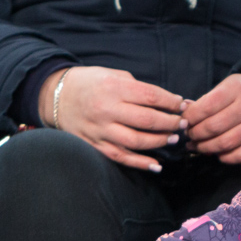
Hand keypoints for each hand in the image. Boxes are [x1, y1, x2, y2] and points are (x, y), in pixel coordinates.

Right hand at [39, 66, 184, 171]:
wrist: (57, 96)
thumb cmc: (92, 82)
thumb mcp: (114, 75)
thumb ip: (140, 88)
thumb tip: (170, 101)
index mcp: (114, 88)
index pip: (150, 96)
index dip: (171, 102)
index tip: (182, 105)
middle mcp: (107, 110)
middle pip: (147, 120)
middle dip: (170, 122)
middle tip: (183, 123)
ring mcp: (100, 130)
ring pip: (136, 141)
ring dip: (159, 142)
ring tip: (174, 139)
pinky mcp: (95, 145)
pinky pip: (120, 157)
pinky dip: (140, 163)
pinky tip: (156, 165)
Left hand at [182, 74, 240, 164]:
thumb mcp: (226, 87)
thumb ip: (205, 100)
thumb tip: (184, 112)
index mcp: (237, 89)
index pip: (206, 107)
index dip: (190, 117)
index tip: (185, 121)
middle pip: (213, 127)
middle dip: (195, 134)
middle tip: (189, 135)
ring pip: (224, 144)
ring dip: (205, 148)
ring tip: (197, 145)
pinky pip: (238, 156)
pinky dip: (223, 157)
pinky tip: (216, 152)